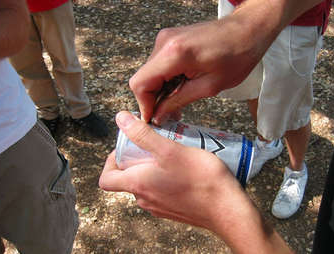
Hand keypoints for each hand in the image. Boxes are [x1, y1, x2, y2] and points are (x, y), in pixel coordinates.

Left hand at [99, 111, 292, 253]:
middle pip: (127, 179)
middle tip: (152, 145)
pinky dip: (164, 179)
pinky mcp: (173, 209)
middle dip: (135, 160)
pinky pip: (161, 191)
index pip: (106, 179)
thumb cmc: (201, 179)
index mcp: (138, 185)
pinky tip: (183, 169)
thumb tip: (121, 119)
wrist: (227, 209)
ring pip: (146, 184)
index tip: (125, 148)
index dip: (109, 162)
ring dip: (152, 168)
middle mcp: (145, 200)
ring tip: (170, 154)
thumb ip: (143, 135)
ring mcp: (159, 207)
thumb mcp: (169, 149)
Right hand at [129, 15, 266, 123]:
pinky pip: (159, 64)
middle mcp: (165, 42)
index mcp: (174, 54)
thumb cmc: (237, 56)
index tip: (153, 118)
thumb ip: (179, 101)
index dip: (143, 104)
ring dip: (160, 89)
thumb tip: (159, 115)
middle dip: (152, 99)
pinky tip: (180, 86)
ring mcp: (166, 38)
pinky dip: (165, 78)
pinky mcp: (171, 39)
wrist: (247, 31)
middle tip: (168, 115)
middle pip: (143, 78)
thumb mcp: (209, 87)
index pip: (140, 83)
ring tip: (177, 101)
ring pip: (150, 72)